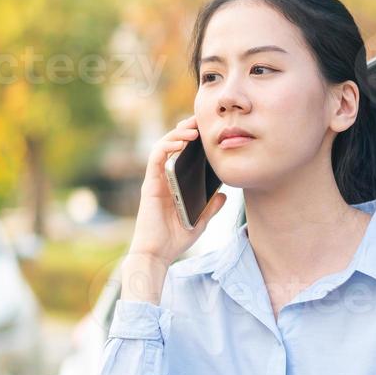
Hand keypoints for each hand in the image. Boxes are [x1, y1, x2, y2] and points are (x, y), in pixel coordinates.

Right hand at [128, 115, 227, 264]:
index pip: (182, 154)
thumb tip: (224, 195)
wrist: (158, 254)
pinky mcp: (150, 184)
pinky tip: (182, 142)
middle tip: (201, 120)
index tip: (208, 129)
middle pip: (172, 145)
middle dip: (186, 129)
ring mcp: (156, 180)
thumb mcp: (201, 221)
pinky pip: (156, 158)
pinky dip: (168, 146)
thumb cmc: (175, 239)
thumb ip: (211, 207)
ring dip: (178, 134)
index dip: (193, 139)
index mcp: (175, 183)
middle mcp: (164, 178)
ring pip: (163, 147)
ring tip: (193, 129)